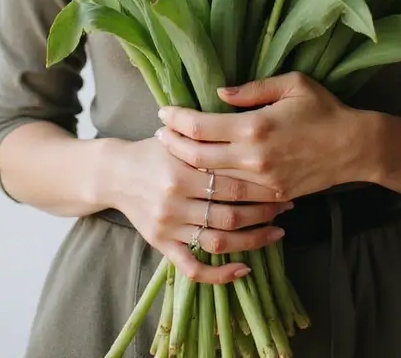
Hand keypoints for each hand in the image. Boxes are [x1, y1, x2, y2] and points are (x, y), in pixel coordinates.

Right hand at [103, 136, 292, 283]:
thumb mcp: (177, 136)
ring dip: (252, 240)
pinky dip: (219, 274)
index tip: (283, 183)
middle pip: (230, 213)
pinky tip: (243, 269)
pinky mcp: (161, 245)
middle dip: (264, 212)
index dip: (261, 186)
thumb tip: (247, 126)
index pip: (232, 182)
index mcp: (182, 169)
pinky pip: (192, 268)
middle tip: (286, 206)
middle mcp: (175, 200)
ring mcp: (168, 226)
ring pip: (218, 241)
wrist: (115, 173)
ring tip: (276, 233)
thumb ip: (207, 137)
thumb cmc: (153, 150)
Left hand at [156, 72, 367, 201]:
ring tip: (172, 156)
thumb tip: (218, 93)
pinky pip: (234, 197)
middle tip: (158, 134)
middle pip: (197, 156)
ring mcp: (261, 182)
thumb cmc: (323, 108)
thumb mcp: (291, 84)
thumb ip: (251, 89)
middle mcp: (253, 157)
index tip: (163, 112)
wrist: (354, 146)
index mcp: (254, 126)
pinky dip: (214, 188)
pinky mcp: (271, 196)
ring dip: (187, 168)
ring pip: (211, 181)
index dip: (176, 119)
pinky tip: (202, 179)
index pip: (200, 125)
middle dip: (172, 144)